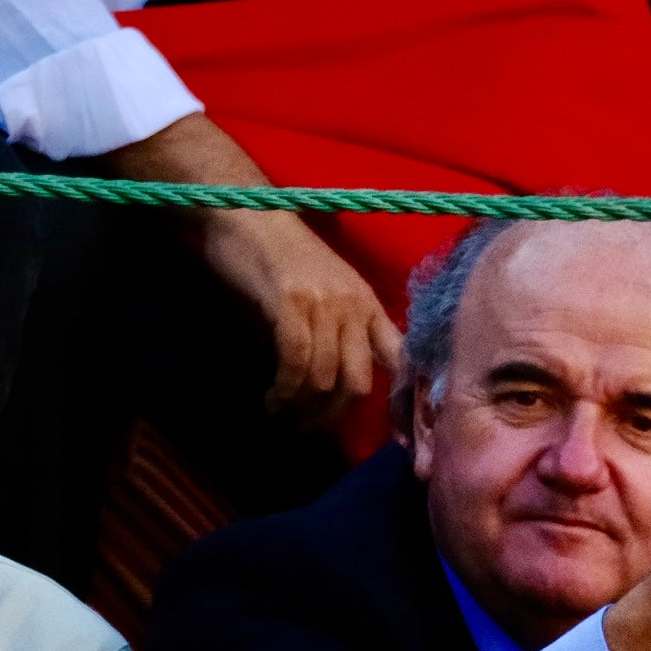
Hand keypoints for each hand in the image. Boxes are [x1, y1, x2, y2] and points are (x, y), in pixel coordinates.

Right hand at [196, 207, 403, 421]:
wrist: (251, 215)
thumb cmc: (284, 256)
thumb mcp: (327, 292)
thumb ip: (341, 329)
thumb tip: (341, 383)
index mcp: (368, 304)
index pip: (400, 358)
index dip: (400, 400)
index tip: (387, 435)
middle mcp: (354, 305)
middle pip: (358, 382)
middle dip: (332, 415)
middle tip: (306, 427)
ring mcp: (323, 303)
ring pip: (324, 377)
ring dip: (301, 408)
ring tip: (282, 414)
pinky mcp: (290, 303)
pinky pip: (295, 361)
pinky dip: (283, 389)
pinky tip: (272, 399)